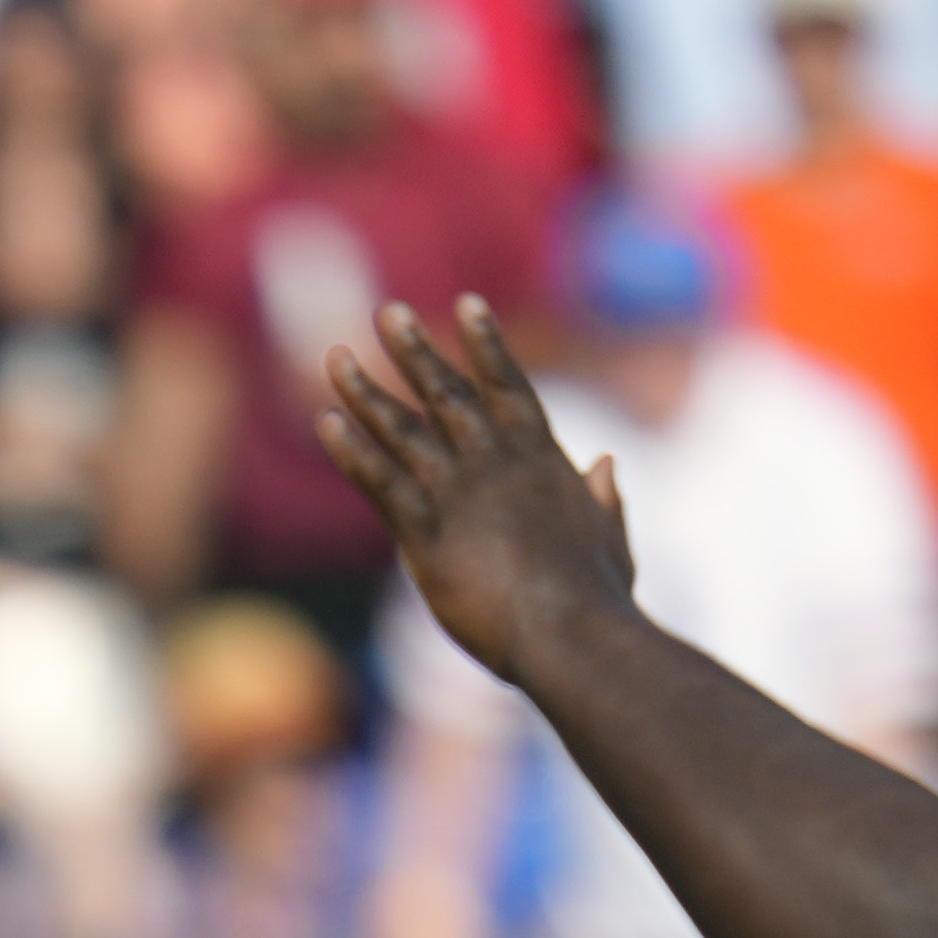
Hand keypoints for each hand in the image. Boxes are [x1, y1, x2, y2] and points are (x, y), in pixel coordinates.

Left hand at [311, 295, 644, 700]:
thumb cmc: (596, 599)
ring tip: (337, 355)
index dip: (487, 345)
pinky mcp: (424, 533)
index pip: (509, 387)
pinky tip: (326, 422)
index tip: (467, 304)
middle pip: (447, 395)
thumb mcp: (611, 538)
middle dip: (415, 352)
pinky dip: (352, 450)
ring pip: (404, 430)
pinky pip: (379, 481)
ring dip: (367, 390)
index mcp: (543, 461)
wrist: (569, 632)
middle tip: (387, 312)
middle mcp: (496, 465)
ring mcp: (458, 495)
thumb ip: (604, 498)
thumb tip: (607, 464)